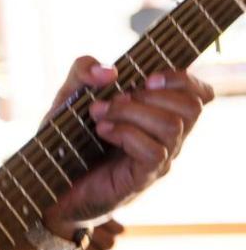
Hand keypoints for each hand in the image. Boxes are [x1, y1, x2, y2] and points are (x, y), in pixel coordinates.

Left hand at [41, 56, 212, 229]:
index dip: (182, 79)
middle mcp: (166, 137)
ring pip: (172, 126)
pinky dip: (126, 133)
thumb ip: (83, 71)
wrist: (51, 178)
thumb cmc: (68, 137)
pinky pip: (154, 151)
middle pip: (191, 107)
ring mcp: (158, 160)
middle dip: (149, 94)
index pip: (200, 95)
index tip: (146, 78)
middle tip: (114, 100)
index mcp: (158, 113)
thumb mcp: (70, 95)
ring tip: (99, 115)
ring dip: (131, 112)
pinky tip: (103, 132)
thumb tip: (109, 70)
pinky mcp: (142, 178)